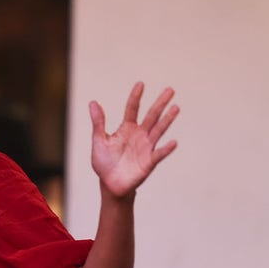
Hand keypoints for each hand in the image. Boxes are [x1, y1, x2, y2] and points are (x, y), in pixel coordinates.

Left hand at [90, 82, 178, 198]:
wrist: (109, 184)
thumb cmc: (104, 162)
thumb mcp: (99, 140)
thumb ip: (98, 123)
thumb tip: (93, 102)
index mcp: (127, 128)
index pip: (132, 109)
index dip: (136, 97)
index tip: (140, 84)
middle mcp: (139, 135)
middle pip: (151, 116)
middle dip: (160, 103)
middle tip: (170, 89)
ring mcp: (146, 147)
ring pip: (158, 130)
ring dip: (167, 120)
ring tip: (175, 108)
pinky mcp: (149, 161)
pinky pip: (159, 154)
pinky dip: (166, 149)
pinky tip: (173, 142)